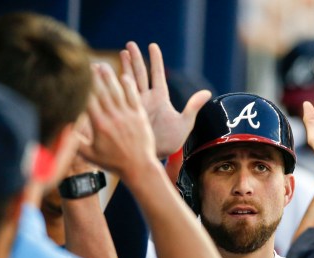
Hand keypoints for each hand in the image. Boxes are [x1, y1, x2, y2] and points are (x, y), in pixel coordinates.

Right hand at [79, 63, 155, 181]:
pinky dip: (129, 86)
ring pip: (117, 91)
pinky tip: (124, 76)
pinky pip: (134, 97)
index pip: (87, 100)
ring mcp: (128, 115)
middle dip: (93, 76)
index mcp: (99, 125)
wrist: (139, 167)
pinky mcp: (140, 116)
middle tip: (87, 63)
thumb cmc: (113, 163)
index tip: (74, 76)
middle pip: (101, 91)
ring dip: (109, 77)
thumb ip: (75, 141)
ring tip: (103, 65)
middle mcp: (113, 118)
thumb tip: (60, 128)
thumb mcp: (90, 154)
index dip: (81, 86)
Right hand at [120, 41, 211, 158]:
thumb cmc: (170, 142)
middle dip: (135, 59)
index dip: (155, 61)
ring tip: (119, 52)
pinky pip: (118, 95)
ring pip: (128, 81)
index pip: (157, 75)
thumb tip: (207, 92)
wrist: (153, 157)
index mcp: (160, 98)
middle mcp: (146, 99)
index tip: (152, 46)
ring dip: (124, 67)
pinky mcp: (125, 112)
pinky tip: (106, 73)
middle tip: (129, 44)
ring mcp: (134, 104)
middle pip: (140, 74)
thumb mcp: (184, 124)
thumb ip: (193, 107)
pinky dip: (112, 84)